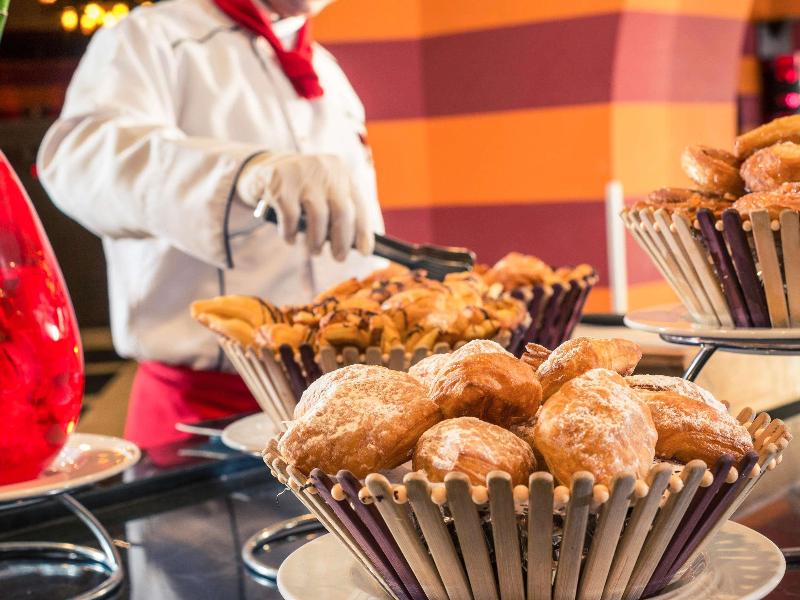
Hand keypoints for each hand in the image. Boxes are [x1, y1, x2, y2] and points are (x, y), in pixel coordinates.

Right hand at [236, 153, 373, 260]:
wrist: (262, 170)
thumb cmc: (301, 191)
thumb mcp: (323, 195)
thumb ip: (337, 213)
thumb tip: (354, 245)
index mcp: (341, 171)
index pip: (358, 203)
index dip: (363, 230)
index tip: (364, 251)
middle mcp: (325, 168)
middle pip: (342, 210)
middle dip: (342, 240)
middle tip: (339, 258)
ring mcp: (302, 172)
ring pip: (318, 216)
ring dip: (317, 241)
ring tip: (315, 250)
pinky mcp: (279, 181)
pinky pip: (291, 217)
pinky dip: (291, 234)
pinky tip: (290, 239)